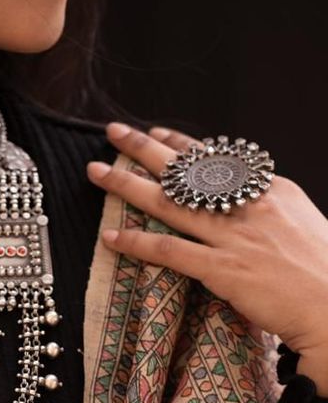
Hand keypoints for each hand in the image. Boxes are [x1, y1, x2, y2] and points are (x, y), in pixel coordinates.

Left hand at [86, 123, 327, 390]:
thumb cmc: (322, 270)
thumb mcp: (299, 222)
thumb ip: (267, 207)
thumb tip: (241, 200)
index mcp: (269, 190)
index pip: (215, 158)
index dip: (180, 144)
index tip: (154, 132)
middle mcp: (247, 206)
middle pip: (185, 170)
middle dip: (144, 148)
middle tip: (113, 132)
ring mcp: (234, 237)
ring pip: (169, 203)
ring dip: (128, 186)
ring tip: (96, 174)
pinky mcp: (223, 270)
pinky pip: (170, 251)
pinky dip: (138, 242)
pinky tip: (111, 236)